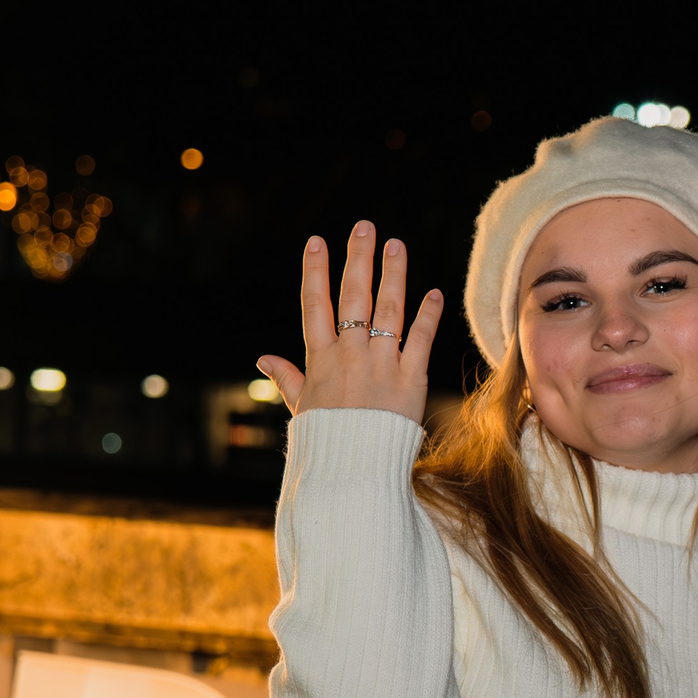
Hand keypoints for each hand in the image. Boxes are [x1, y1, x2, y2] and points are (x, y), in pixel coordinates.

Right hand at [256, 221, 443, 422]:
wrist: (356, 471)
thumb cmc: (328, 440)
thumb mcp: (302, 407)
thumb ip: (288, 378)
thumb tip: (263, 358)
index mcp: (321, 359)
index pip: (315, 304)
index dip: (315, 270)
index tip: (316, 242)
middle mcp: (350, 356)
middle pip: (353, 297)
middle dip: (358, 258)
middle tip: (364, 226)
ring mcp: (381, 365)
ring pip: (388, 310)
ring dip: (394, 274)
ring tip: (396, 244)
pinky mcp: (410, 380)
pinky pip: (420, 340)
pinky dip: (428, 316)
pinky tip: (434, 292)